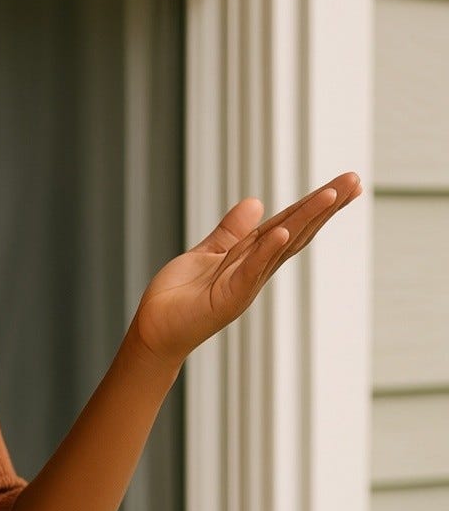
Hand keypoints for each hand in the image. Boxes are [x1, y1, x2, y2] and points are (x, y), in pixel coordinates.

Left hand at [130, 170, 363, 368]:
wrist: (155, 330)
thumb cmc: (179, 296)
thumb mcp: (207, 253)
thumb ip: (231, 231)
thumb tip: (256, 202)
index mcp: (251, 257)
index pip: (290, 224)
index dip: (314, 204)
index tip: (345, 184)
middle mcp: (255, 270)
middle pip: (296, 231)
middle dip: (325, 206)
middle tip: (356, 180)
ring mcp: (245, 284)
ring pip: (281, 247)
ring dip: (306, 220)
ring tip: (330, 195)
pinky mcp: (228, 298)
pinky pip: (251, 271)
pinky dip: (267, 251)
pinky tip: (284, 231)